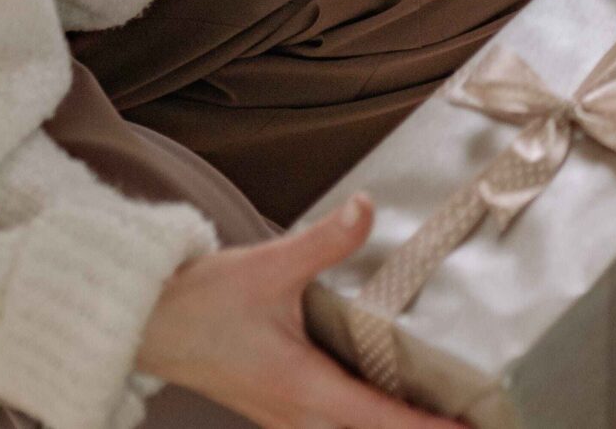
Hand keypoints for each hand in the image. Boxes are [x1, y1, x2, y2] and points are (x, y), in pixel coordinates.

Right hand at [136, 194, 461, 428]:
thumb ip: (325, 242)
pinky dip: (364, 422)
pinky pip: (330, 427)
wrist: (144, 324)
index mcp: (301, 388)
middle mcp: (295, 414)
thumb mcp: (268, 267)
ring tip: (440, 418)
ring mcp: (283, 416)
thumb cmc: (200, 303)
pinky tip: (385, 402)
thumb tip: (366, 209)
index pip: (378, 419)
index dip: (426, 428)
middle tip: (471, 424)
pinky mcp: (275, 406)